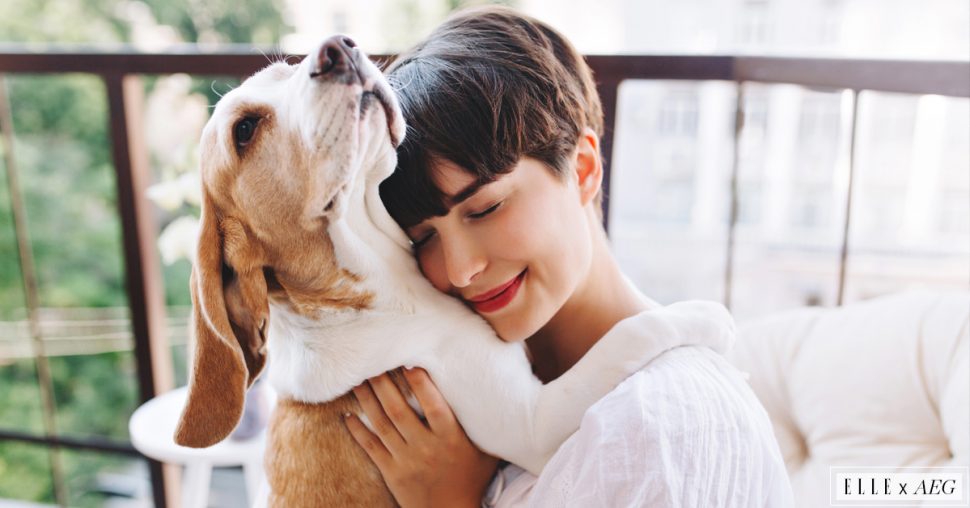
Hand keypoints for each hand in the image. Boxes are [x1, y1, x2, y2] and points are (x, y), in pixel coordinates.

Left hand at [345, 368, 498, 507]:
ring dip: (368, 401)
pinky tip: (347, 416)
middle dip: (384, 385)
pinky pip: (371, 448)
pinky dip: (358, 431)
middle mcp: (426, 447)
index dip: (421, 384)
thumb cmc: (471, 481)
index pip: (433, 405)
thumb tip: (501, 398)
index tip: (409, 363)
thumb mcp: (487, 454)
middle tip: (372, 363)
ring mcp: (406, 460)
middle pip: (399, 410)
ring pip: (382, 424)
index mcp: (450, 439)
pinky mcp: (391, 473)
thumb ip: (488, 428)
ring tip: (358, 380)